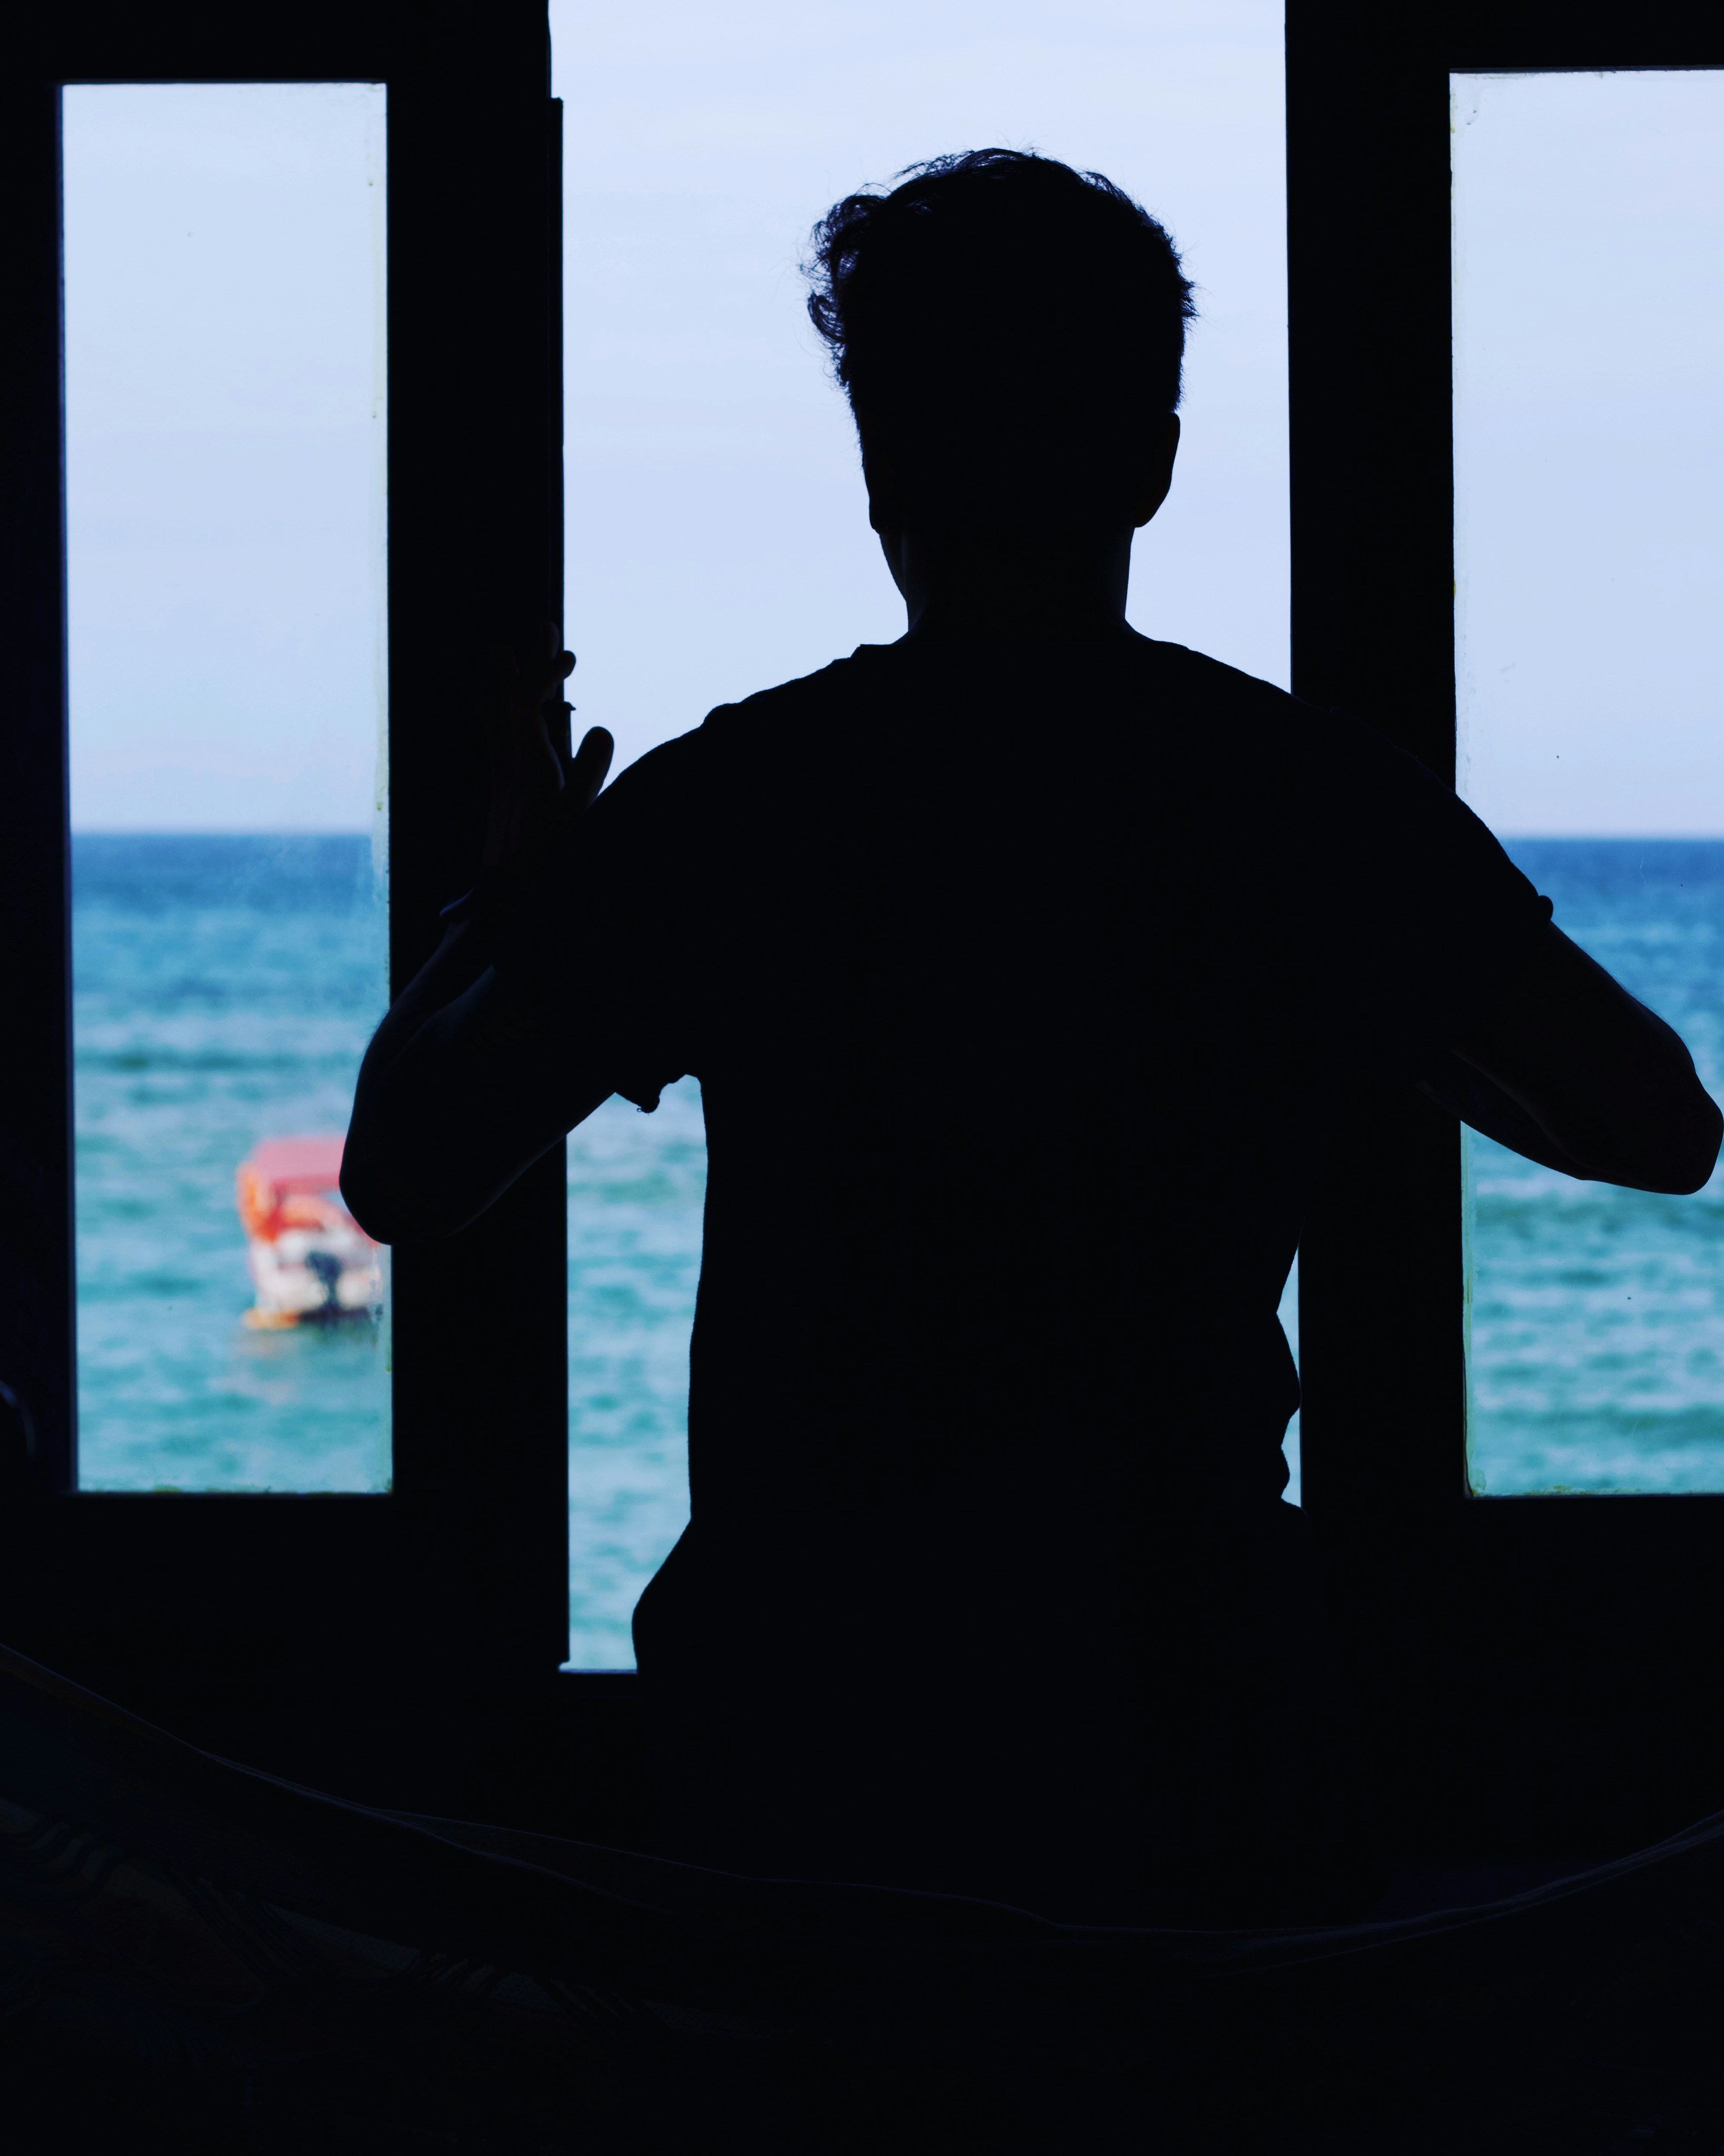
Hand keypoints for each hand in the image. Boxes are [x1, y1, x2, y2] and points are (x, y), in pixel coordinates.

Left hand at [482, 624, 612, 870]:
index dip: (543, 675)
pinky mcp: (506, 800)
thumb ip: (588, 773)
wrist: (503, 909)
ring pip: (506, 722)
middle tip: (544, 627)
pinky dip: (507, 721)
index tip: (570, 656)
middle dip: (530, 666)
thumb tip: (602, 728)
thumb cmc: (543, 867)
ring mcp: (505, 783)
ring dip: (516, 687)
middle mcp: (509, 770)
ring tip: (521, 654)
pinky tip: (510, 714)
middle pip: (513, 704)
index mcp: (525, 768)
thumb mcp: (575, 820)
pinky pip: (502, 745)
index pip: (527, 706)